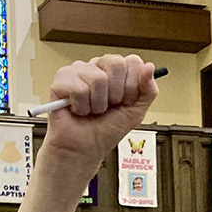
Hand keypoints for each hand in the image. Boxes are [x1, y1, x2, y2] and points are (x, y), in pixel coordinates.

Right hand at [40, 55, 158, 185]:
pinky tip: (78, 109)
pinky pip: (79, 89)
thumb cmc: (106, 130)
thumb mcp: (136, 111)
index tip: (125, 101)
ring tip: (91, 110)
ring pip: (98, 79)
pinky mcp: (61, 80)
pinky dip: (81, 106)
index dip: (132, 86)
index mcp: (116, 70)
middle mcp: (97, 66)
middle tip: (107, 106)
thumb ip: (148, 90)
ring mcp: (78, 70)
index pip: (133, 62)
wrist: (85, 149)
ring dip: (97, 104)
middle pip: (116, 64)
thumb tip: (150, 67)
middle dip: (116, 94)